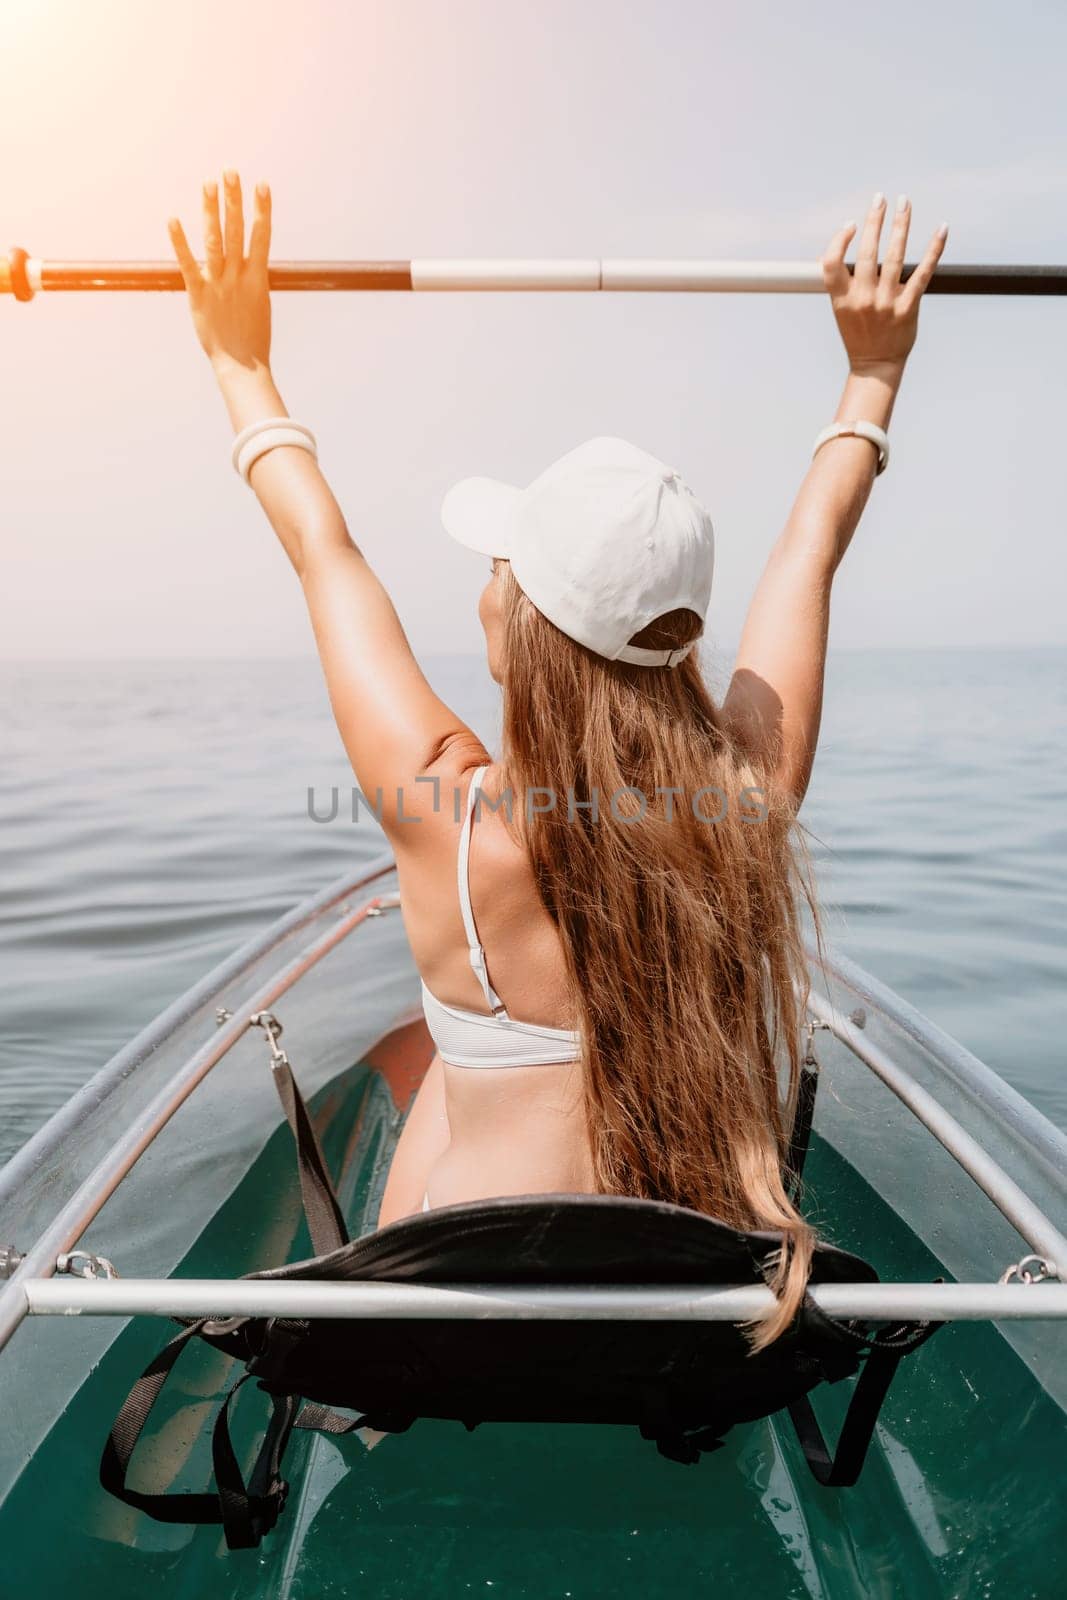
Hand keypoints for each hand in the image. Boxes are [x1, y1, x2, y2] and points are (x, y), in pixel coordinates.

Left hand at [168, 170, 271, 372]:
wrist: (242, 367)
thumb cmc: (253, 338)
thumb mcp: (259, 304)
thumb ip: (253, 279)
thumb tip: (253, 263)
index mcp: (257, 278)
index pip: (262, 236)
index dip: (263, 209)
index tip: (262, 184)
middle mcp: (238, 276)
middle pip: (237, 230)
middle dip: (234, 200)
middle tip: (230, 172)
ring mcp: (219, 284)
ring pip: (215, 240)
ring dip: (212, 210)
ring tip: (209, 183)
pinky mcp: (199, 294)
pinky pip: (188, 264)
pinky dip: (180, 241)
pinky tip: (173, 219)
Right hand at [822, 194, 947, 378]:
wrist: (876, 364)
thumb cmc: (859, 333)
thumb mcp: (841, 309)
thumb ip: (844, 282)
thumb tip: (848, 246)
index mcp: (842, 299)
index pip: (831, 263)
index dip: (838, 241)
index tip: (850, 225)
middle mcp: (863, 298)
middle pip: (867, 252)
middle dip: (874, 220)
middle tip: (880, 198)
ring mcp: (887, 302)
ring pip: (895, 256)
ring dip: (900, 225)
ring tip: (904, 203)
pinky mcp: (909, 306)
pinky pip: (923, 272)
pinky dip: (934, 249)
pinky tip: (941, 229)